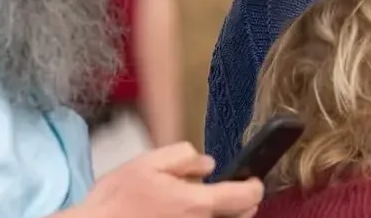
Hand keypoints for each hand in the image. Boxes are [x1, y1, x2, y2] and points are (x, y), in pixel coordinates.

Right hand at [64, 142, 263, 217]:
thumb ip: (183, 158)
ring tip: (206, 204)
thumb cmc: (116, 200)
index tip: (252, 180)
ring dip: (225, 215)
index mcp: (196, 203)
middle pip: (241, 217)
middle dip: (243, 203)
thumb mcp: (147, 164)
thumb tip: (208, 164)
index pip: (244, 197)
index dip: (254, 186)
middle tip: (231, 191)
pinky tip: (186, 213)